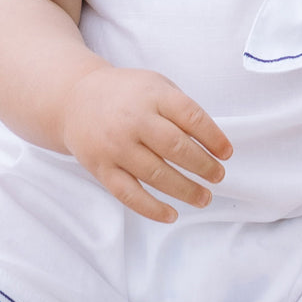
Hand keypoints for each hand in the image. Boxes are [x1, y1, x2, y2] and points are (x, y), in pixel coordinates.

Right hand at [61, 66, 232, 222]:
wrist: (75, 99)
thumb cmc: (127, 95)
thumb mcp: (156, 86)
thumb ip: (181, 110)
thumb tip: (212, 145)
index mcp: (152, 95)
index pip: (191, 117)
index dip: (213, 138)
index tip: (227, 153)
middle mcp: (133, 120)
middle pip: (176, 147)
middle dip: (203, 166)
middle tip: (218, 176)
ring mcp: (115, 145)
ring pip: (156, 174)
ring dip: (185, 190)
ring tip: (204, 198)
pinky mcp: (101, 168)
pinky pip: (129, 194)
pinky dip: (152, 208)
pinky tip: (171, 214)